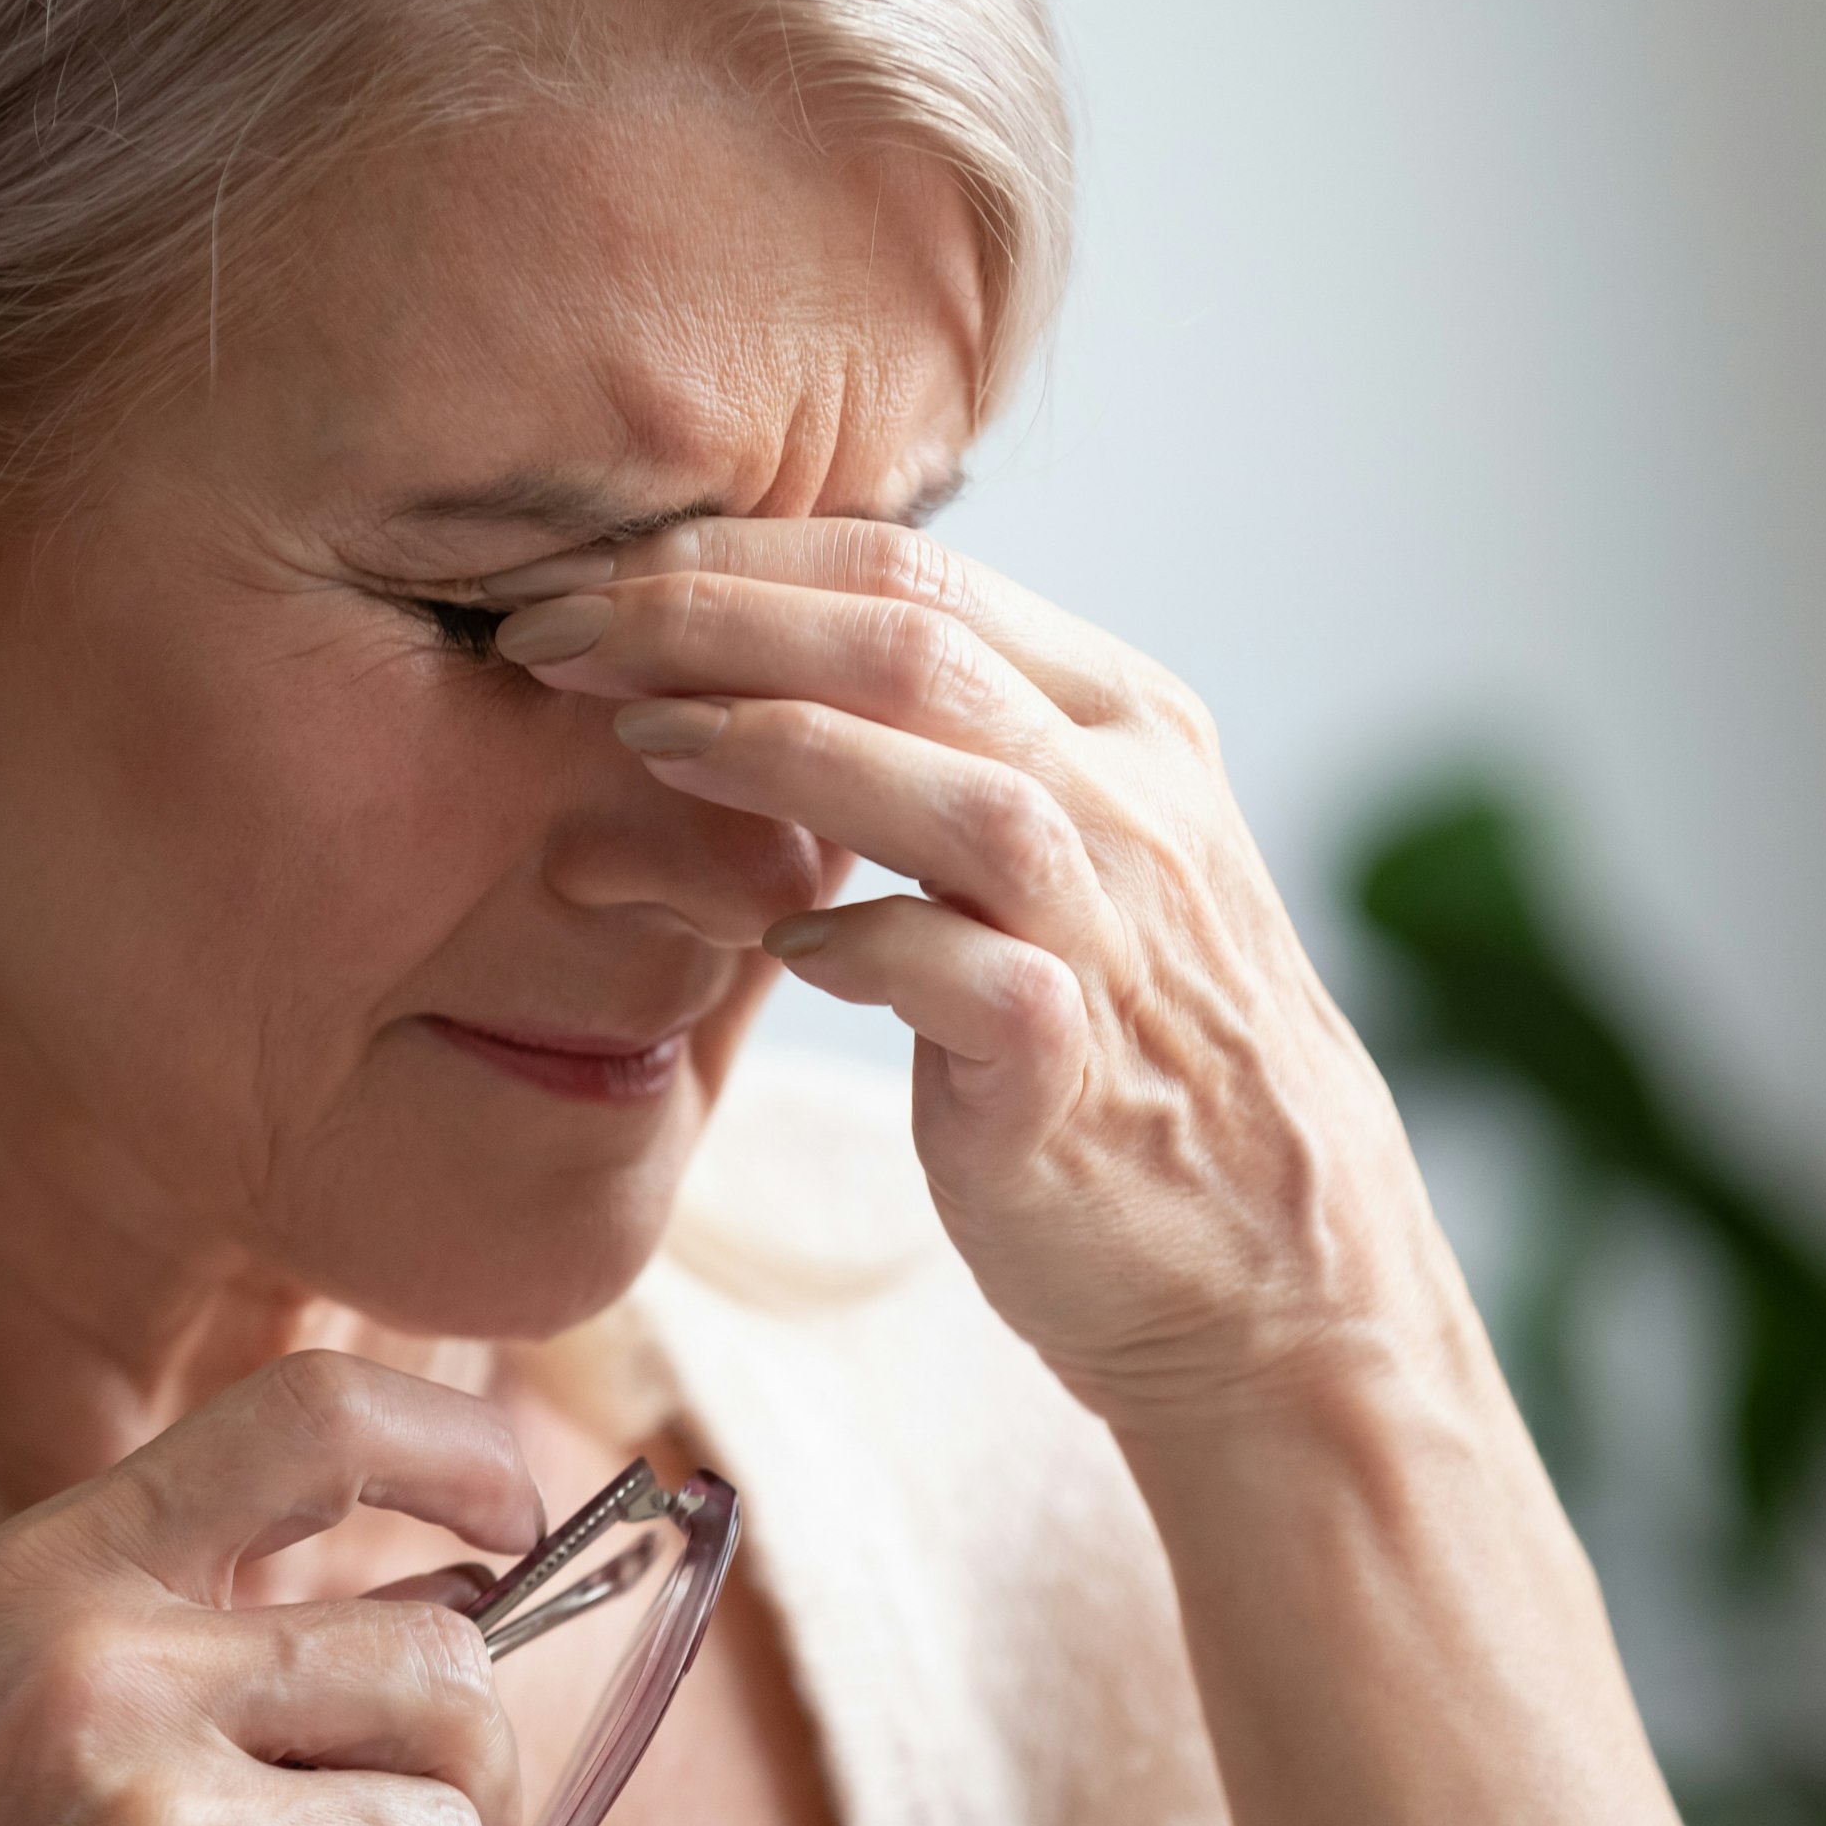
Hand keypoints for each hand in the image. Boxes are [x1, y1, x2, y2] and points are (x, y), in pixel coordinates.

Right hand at [0, 1355, 541, 1825]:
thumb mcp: (17, 1707)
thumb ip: (210, 1631)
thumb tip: (466, 1603)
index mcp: (57, 1577)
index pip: (311, 1420)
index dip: (457, 1450)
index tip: (513, 1516)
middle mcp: (106, 1672)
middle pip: (444, 1665)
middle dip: (461, 1773)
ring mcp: (155, 1822)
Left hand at [493, 521, 1487, 1429]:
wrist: (1274, 1265)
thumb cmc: (1132, 1045)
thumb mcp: (1071, 853)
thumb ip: (955, 749)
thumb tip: (764, 658)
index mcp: (1125, 719)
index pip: (913, 575)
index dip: (734, 559)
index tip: (589, 578)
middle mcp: (1134, 801)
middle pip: (910, 644)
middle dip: (708, 618)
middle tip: (550, 633)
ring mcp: (1118, 933)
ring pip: (948, 785)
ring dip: (770, 746)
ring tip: (631, 737)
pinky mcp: (1080, 1072)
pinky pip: (965, 977)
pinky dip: (857, 945)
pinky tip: (770, 945)